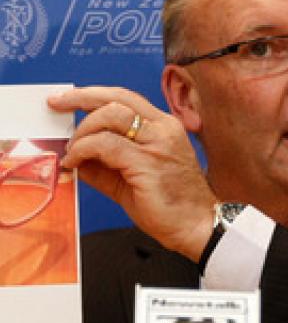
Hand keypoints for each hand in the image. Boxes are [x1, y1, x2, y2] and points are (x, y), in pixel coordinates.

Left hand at [49, 86, 215, 261]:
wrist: (196, 228)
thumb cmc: (172, 206)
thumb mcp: (133, 179)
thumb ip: (106, 165)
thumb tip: (76, 157)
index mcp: (164, 128)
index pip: (125, 98)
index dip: (93, 95)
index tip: (67, 99)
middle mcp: (163, 129)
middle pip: (116, 98)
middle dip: (80, 99)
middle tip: (56, 108)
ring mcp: (157, 144)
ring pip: (109, 116)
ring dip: (82, 131)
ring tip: (72, 151)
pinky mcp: (147, 162)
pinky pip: (105, 145)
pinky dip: (83, 151)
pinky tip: (76, 163)